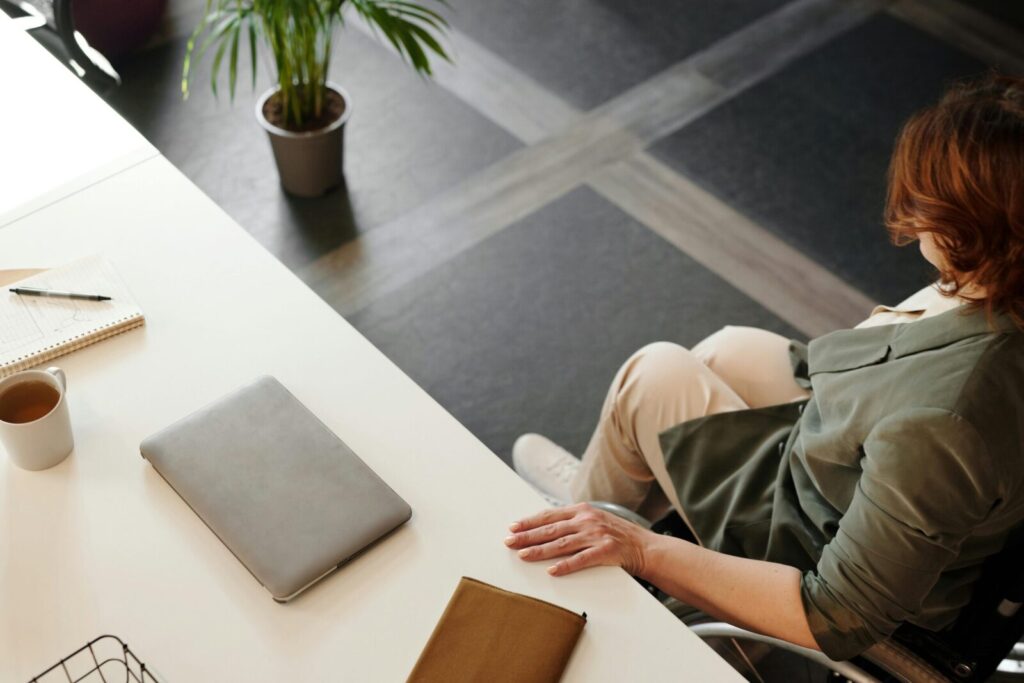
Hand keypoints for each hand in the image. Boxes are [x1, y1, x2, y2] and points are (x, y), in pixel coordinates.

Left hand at [504, 502, 654, 576]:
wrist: (645, 546)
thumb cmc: (618, 535)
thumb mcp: (595, 520)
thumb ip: (574, 521)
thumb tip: (547, 528)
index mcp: (583, 511)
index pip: (550, 515)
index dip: (530, 521)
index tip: (513, 527)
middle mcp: (587, 520)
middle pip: (551, 529)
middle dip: (527, 535)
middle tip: (509, 542)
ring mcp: (596, 535)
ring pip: (562, 544)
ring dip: (540, 550)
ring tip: (523, 555)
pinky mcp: (606, 551)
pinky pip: (581, 560)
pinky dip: (565, 565)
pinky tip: (552, 571)